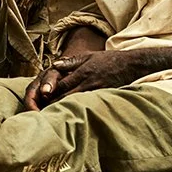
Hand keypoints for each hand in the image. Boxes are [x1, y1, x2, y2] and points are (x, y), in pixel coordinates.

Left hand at [26, 47, 140, 107]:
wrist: (130, 64)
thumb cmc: (107, 59)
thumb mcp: (88, 56)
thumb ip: (71, 61)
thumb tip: (54, 65)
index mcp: (82, 72)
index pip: (63, 85)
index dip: (52, 92)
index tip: (42, 98)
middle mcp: (89, 83)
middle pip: (68, 96)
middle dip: (56, 103)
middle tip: (45, 110)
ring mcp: (98, 91)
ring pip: (79, 102)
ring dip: (67, 107)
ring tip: (57, 115)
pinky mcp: (105, 96)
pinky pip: (91, 104)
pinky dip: (82, 109)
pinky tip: (76, 115)